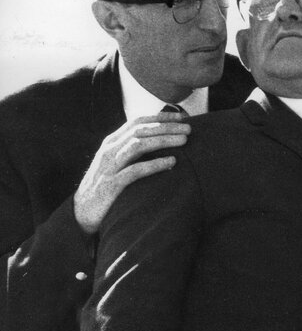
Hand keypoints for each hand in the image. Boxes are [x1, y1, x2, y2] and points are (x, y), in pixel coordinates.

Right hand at [73, 112, 190, 233]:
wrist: (82, 213)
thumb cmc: (106, 187)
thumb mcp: (117, 163)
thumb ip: (133, 151)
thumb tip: (161, 140)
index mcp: (112, 143)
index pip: (137, 122)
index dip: (160, 117)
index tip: (182, 117)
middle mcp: (109, 151)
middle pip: (140, 131)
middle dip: (166, 127)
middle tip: (189, 128)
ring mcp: (109, 167)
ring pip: (138, 145)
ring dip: (163, 140)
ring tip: (184, 140)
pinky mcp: (110, 185)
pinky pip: (135, 171)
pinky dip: (154, 164)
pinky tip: (171, 162)